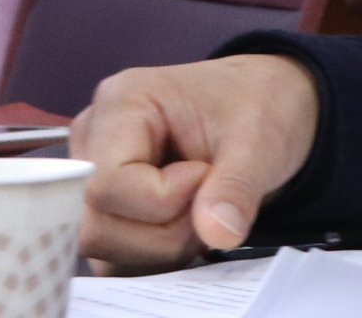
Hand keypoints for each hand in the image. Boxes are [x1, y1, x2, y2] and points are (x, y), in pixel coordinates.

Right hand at [72, 53, 319, 272]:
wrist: (268, 106)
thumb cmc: (258, 105)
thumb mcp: (259, 138)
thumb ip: (237, 186)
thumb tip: (218, 235)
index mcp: (121, 103)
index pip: (108, 184)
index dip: (163, 200)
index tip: (208, 175)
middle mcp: (94, 139)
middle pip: (97, 224)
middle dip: (164, 231)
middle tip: (211, 199)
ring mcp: (93, 176)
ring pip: (102, 248)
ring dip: (162, 247)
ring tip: (204, 209)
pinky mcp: (105, 208)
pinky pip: (112, 257)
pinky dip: (155, 257)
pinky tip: (188, 227)